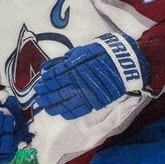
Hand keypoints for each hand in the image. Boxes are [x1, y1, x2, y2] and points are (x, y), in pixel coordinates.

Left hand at [33, 33, 149, 119]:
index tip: (39, 85)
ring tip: (46, 108)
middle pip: (59, 91)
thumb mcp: (85, 50)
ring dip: (55, 106)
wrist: (126, 63)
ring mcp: (87, 93)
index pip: (57, 77)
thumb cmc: (105, 53)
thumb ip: (68, 59)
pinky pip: (80, 109)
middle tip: (38, 98)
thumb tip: (49, 66)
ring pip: (67, 102)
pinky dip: (70, 112)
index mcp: (76, 67)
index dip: (47, 82)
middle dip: (47, 95)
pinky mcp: (96, 101)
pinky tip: (62, 113)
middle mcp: (79, 81)